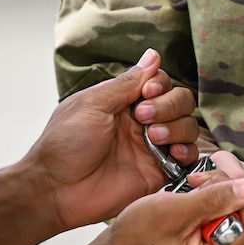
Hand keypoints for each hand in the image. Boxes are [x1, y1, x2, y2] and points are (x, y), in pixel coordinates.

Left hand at [23, 50, 201, 230]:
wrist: (56, 189)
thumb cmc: (64, 144)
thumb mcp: (93, 103)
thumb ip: (127, 83)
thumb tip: (153, 55)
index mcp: (124, 102)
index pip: (160, 83)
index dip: (161, 85)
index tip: (147, 93)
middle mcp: (141, 123)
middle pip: (180, 102)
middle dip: (170, 105)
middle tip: (144, 116)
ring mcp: (151, 148)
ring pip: (188, 127)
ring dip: (177, 127)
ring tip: (153, 137)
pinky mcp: (157, 173)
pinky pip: (187, 159)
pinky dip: (187, 152)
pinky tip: (172, 153)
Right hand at [95, 152, 243, 244]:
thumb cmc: (136, 241)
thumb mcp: (174, 212)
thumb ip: (215, 200)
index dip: (239, 198)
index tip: (213, 187)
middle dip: (228, 192)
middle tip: (197, 183)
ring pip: (239, 212)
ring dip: (218, 193)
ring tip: (191, 190)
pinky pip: (226, 217)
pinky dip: (211, 201)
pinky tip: (191, 199)